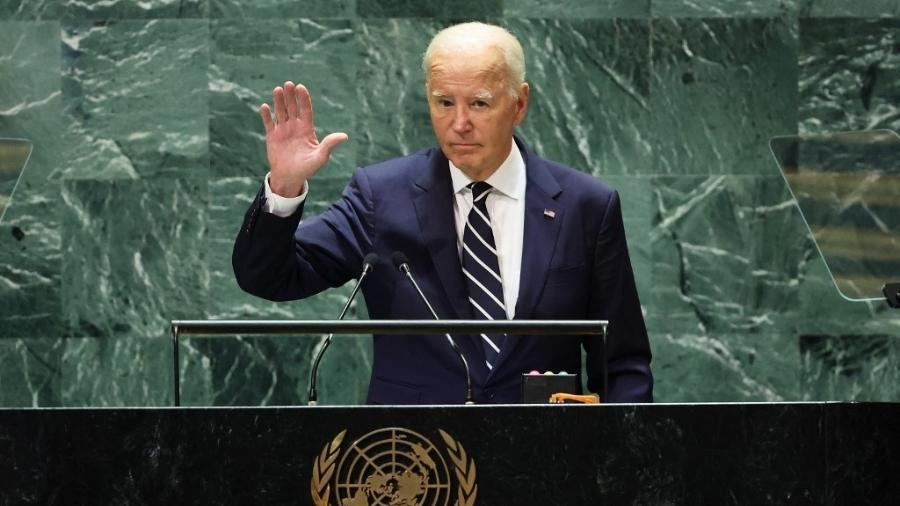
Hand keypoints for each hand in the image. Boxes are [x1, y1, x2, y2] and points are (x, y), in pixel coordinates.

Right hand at [259, 81, 347, 196]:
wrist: (290, 177)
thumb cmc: (307, 168)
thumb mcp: (320, 157)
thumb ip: (329, 145)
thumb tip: (344, 136)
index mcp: (307, 129)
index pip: (306, 110)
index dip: (303, 99)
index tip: (301, 87)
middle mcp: (295, 126)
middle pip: (293, 107)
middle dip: (291, 96)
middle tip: (288, 84)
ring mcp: (283, 130)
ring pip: (281, 112)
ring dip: (279, 101)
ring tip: (278, 89)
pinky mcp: (272, 136)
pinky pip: (269, 123)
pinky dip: (266, 115)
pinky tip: (264, 106)